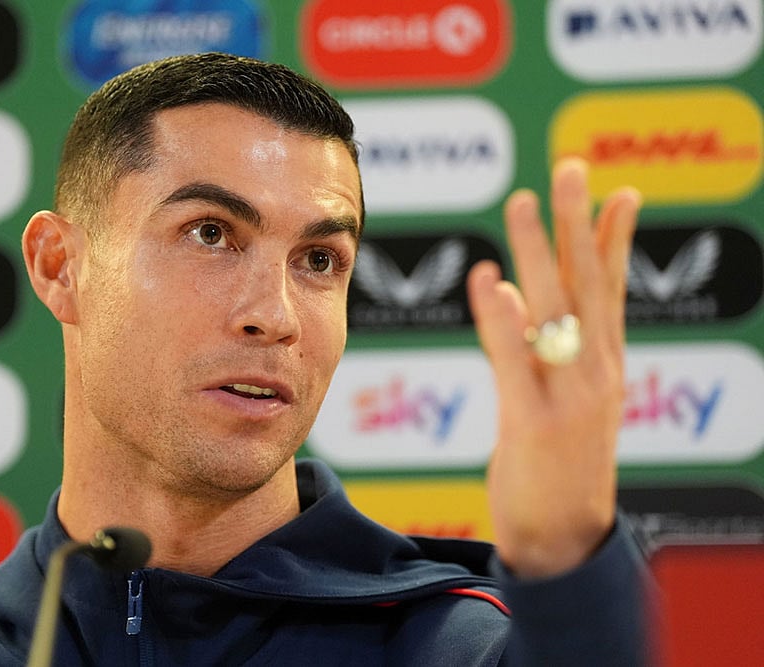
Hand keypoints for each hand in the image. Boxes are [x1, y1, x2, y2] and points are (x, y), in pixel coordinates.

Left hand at [467, 157, 641, 577]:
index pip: (610, 290)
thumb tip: (527, 297)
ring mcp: (569, 396)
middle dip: (579, 222)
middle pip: (587, 284)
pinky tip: (491, 280)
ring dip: (539, 252)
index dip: (613, 239)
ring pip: (555, 309)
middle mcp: (595, 372)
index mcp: (604, 365)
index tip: (617, 191)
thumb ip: (556, 349)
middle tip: (570, 169)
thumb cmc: (560, 465)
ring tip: (524, 203)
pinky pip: (515, 360)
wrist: (564, 537)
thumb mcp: (572, 400)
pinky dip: (503, 319)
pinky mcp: (534, 423)